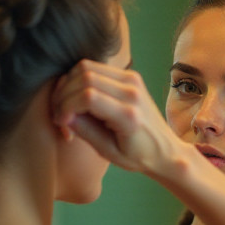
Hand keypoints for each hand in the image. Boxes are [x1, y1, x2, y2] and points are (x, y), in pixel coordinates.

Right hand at [52, 60, 181, 174]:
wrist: (166, 150)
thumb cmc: (138, 156)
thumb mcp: (108, 152)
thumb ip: (85, 130)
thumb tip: (63, 115)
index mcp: (129, 115)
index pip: (88, 96)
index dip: (66, 106)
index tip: (60, 122)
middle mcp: (132, 92)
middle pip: (84, 76)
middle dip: (63, 94)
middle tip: (59, 115)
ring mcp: (132, 80)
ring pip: (86, 68)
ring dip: (69, 85)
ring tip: (66, 107)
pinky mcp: (130, 75)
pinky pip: (95, 68)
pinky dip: (79, 80)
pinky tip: (78, 99)